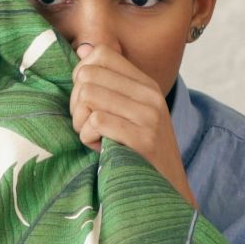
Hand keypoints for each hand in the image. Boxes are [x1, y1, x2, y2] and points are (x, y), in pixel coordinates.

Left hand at [71, 43, 195, 206]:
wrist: (168, 194)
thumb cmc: (139, 155)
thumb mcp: (131, 113)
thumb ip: (110, 83)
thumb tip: (83, 49)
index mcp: (146, 84)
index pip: (101, 54)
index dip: (82, 76)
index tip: (88, 102)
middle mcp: (150, 95)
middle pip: (87, 75)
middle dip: (76, 103)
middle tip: (87, 125)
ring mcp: (149, 116)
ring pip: (88, 96)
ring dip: (80, 122)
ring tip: (93, 137)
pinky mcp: (143, 138)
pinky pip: (96, 121)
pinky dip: (88, 138)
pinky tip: (100, 149)